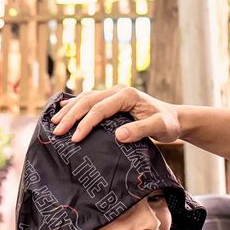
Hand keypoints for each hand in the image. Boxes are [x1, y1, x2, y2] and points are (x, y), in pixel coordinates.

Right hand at [50, 85, 180, 143]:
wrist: (175, 118)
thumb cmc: (168, 124)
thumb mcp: (160, 128)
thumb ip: (141, 130)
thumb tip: (119, 135)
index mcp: (127, 95)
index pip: (100, 108)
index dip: (86, 123)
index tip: (75, 138)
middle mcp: (118, 90)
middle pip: (88, 100)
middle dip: (71, 116)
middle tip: (57, 132)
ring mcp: (114, 93)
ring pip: (86, 98)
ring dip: (69, 110)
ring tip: (54, 122)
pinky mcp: (112, 99)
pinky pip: (90, 99)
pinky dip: (75, 104)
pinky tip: (63, 109)